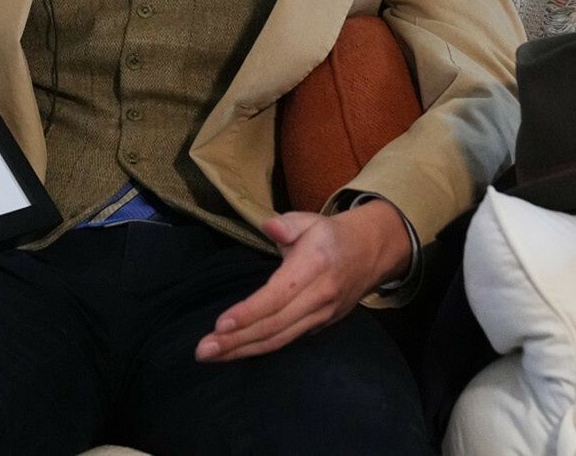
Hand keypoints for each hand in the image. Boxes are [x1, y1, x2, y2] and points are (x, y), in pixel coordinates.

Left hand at [194, 203, 411, 363]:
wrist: (371, 252)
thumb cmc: (330, 235)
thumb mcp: (311, 220)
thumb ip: (287, 223)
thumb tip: (270, 227)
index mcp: (315, 266)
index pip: (278, 296)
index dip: (249, 312)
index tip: (220, 324)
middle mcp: (319, 296)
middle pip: (275, 325)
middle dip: (237, 341)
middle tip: (204, 350)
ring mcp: (322, 315)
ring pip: (280, 339)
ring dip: (243, 350)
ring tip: (211, 356)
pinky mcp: (320, 326)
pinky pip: (288, 340)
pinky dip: (260, 349)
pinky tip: (236, 352)